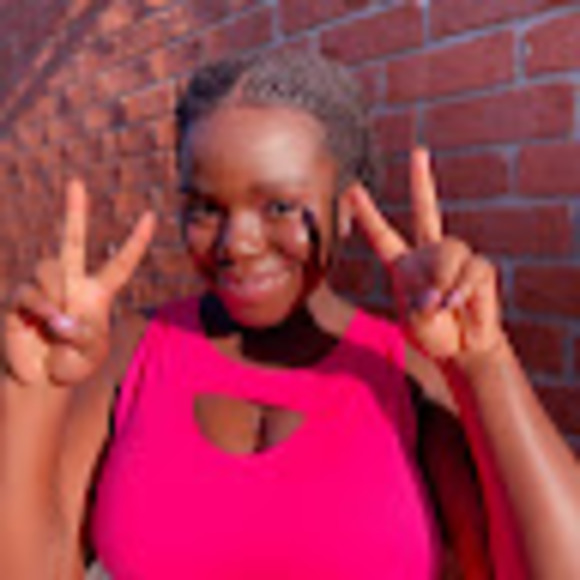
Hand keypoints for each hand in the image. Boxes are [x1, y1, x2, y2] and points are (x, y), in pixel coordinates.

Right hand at [3, 180, 155, 386]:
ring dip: (56, 297)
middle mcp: (70, 283)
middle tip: (76, 181)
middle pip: (72, 241)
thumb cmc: (73, 365)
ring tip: (57, 327)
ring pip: (49, 268)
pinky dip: (39, 314)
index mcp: (98, 293)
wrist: (41, 382)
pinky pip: (28, 294)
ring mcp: (43, 289)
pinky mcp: (18, 300)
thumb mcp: (90, 354)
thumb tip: (60, 316)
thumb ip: (84, 336)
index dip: (136, 241)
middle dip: (74, 211)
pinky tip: (40, 334)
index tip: (150, 215)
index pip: (121, 263)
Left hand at [350, 147, 503, 361]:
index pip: (382, 235)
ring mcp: (455, 259)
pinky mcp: (479, 268)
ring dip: (444, 281)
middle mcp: (429, 254)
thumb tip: (438, 289)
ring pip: (450, 250)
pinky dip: (461, 289)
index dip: (368, 214)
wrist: (462, 350)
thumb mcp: (414, 322)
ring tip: (443, 305)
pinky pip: (471, 268)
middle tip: (418, 150)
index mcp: (403, 265)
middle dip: (421, 181)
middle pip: (426, 210)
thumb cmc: (432, 335)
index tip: (352, 189)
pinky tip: (457, 304)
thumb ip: (420, 304)